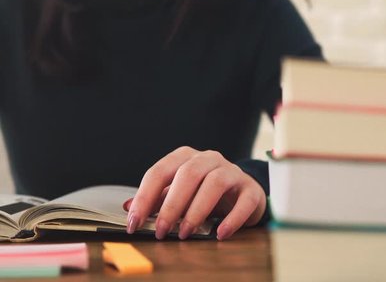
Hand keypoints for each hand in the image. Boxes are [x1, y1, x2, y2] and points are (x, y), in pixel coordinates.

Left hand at [125, 146, 266, 240]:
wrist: (243, 193)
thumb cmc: (206, 193)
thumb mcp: (179, 193)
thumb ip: (157, 198)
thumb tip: (128, 207)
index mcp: (187, 158)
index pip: (161, 171)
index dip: (144, 196)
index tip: (133, 222)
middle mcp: (210, 159)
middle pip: (189, 173)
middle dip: (172, 204)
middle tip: (161, 230)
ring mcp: (233, 172)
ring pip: (215, 182)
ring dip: (197, 210)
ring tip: (186, 232)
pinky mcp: (251, 189)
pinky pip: (244, 201)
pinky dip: (232, 218)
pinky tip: (220, 233)